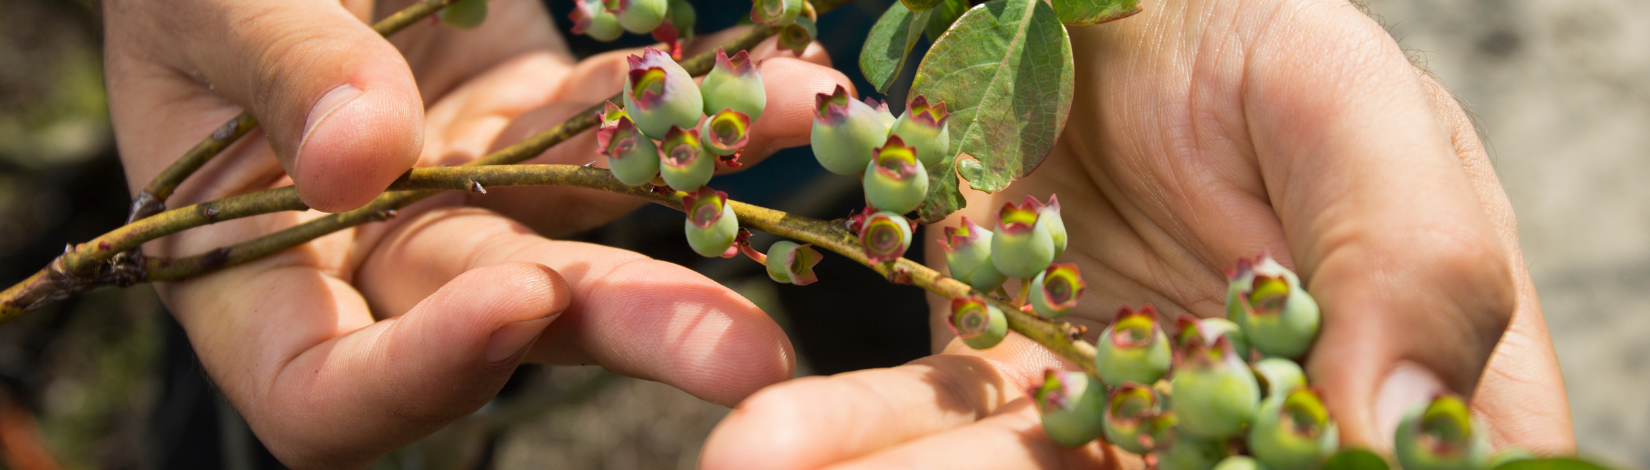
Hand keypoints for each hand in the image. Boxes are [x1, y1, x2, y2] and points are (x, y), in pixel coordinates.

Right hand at [103, 0, 850, 466]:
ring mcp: (464, 196)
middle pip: (498, 324)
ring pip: (590, 233)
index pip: (324, 389)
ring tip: (805, 179)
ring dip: (703, 220)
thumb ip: (278, 69)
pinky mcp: (533, 126)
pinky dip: (702, 108)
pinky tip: (790, 86)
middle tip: (750, 355)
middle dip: (626, 326)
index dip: (421, 374)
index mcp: (247, 268)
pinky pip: (622, 129)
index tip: (515, 298)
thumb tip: (360, 160)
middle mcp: (371, 256)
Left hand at [701, 0, 1574, 467]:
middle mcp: (1233, 433)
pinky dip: (852, 431)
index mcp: (1380, 393)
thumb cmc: (1280, 62)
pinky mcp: (1006, 370)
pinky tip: (771, 444)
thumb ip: (1411, 264)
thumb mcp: (1366, 123)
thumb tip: (1393, 427)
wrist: (1144, 9)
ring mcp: (1111, 413)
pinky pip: (930, 416)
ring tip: (765, 468)